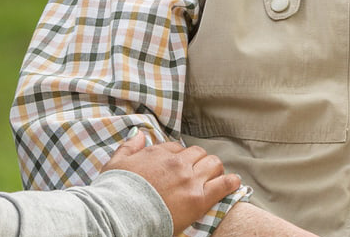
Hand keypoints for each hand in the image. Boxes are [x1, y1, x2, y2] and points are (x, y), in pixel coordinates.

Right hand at [101, 135, 241, 233]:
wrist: (121, 214)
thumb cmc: (115, 192)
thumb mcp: (116, 163)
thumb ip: (129, 147)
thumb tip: (139, 135)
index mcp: (158, 154)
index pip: (176, 148)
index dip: (178, 157)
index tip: (177, 166)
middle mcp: (176, 163)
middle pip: (198, 153)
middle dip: (198, 161)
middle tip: (197, 172)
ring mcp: (189, 180)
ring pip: (213, 163)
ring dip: (213, 169)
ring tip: (214, 176)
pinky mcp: (199, 199)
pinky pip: (223, 184)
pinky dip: (230, 182)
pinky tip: (234, 182)